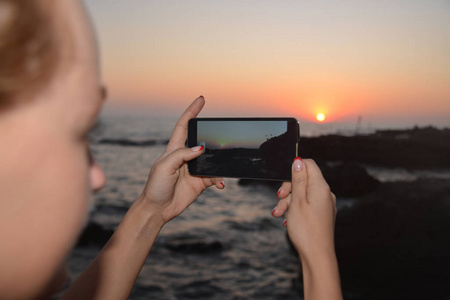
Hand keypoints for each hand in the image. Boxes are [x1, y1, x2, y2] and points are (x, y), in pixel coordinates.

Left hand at [139, 96, 224, 223]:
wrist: (158, 210)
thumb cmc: (155, 186)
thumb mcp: (164, 167)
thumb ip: (181, 155)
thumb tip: (201, 148)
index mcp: (174, 149)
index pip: (184, 125)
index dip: (192, 111)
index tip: (201, 99)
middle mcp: (186, 157)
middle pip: (202, 140)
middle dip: (212, 134)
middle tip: (224, 131)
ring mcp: (194, 169)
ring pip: (212, 159)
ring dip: (219, 161)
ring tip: (224, 164)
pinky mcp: (201, 182)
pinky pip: (215, 176)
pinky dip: (220, 179)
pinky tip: (221, 184)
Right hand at [272, 158, 336, 259]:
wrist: (317, 256)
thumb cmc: (306, 230)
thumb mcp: (296, 201)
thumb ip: (298, 180)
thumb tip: (298, 161)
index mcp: (320, 187)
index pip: (309, 165)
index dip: (294, 168)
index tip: (283, 180)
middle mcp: (325, 194)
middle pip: (304, 180)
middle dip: (288, 188)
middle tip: (278, 199)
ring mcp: (324, 205)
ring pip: (303, 194)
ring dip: (288, 201)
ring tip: (278, 214)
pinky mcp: (321, 214)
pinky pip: (306, 205)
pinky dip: (295, 209)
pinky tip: (287, 220)